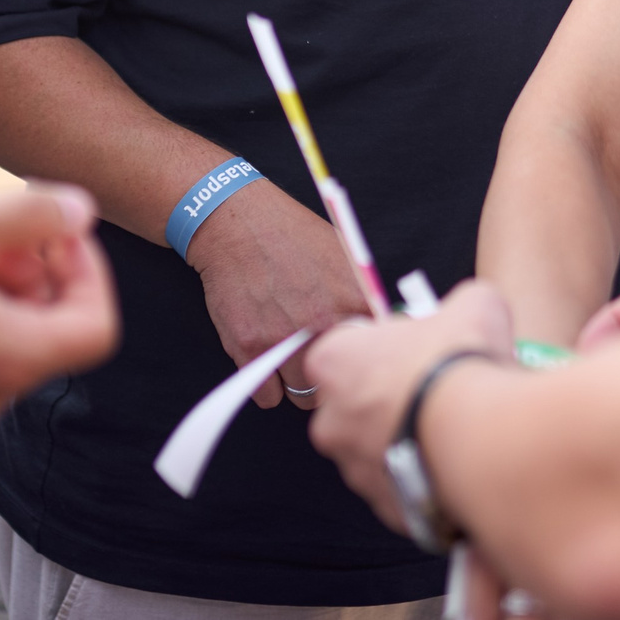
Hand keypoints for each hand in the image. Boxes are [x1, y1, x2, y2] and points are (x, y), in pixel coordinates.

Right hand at [185, 180, 374, 408]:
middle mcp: (324, 324)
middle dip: (327, 374)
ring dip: (296, 382)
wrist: (239, 223)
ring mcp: (286, 339)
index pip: (371, 358)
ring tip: (288, 357)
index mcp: (354, 303)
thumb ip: (362, 298)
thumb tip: (380, 331)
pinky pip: (267, 397)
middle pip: (338, 381)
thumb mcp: (343, 255)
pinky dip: (266, 386)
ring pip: (302, 395)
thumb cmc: (291, 234)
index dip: (358, 361)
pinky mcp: (250, 348)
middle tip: (313, 357)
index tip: (348, 358)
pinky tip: (265, 360)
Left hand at [305, 280, 514, 531]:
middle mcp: (330, 421)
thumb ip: (458, 307)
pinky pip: (407, 488)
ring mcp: (356, 471)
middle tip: (440, 389)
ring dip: (411, 440)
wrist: (480, 439)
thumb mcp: (472, 304)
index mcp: (333, 361)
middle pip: (359, 403)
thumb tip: (471, 312)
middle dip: (394, 399)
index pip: (349, 346)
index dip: (388, 345)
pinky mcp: (387, 509)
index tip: (419, 347)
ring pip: (382, 451)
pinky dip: (428, 477)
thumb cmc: (459, 364)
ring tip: (458, 430)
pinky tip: (462, 462)